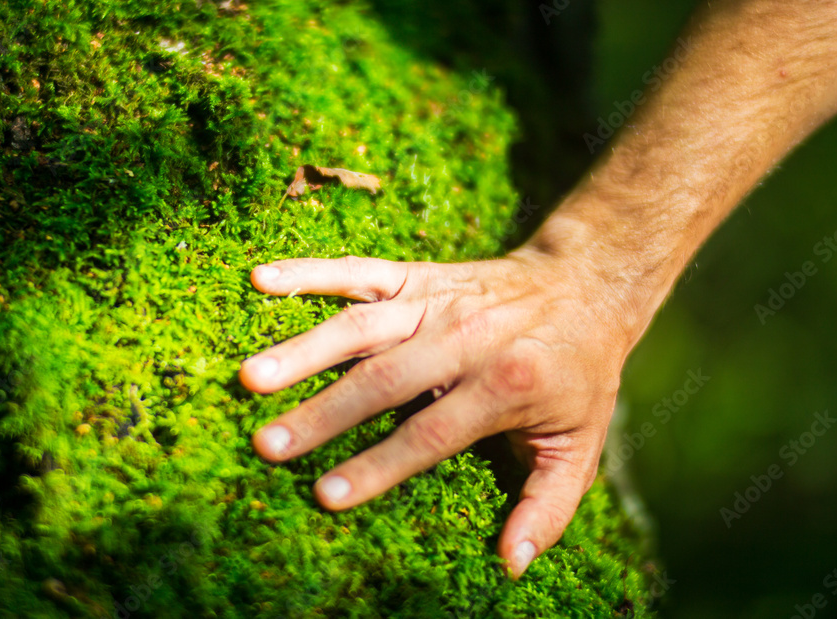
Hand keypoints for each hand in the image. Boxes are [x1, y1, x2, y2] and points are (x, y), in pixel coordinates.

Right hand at [239, 246, 636, 578]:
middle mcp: (463, 338)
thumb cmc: (578, 375)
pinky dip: (310, 272)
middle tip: (267, 444)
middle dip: (323, 413)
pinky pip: (359, 271)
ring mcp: (435, 302)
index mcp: (505, 383)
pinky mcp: (418, 276)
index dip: (378, 466)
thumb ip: (547, 506)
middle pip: (383, 379)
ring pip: (361, 325)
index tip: (325, 495)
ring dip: (304, 348)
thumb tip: (512, 565)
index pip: (429, 434)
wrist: (585, 286)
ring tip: (251, 376)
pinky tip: (261, 280)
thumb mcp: (581, 444)